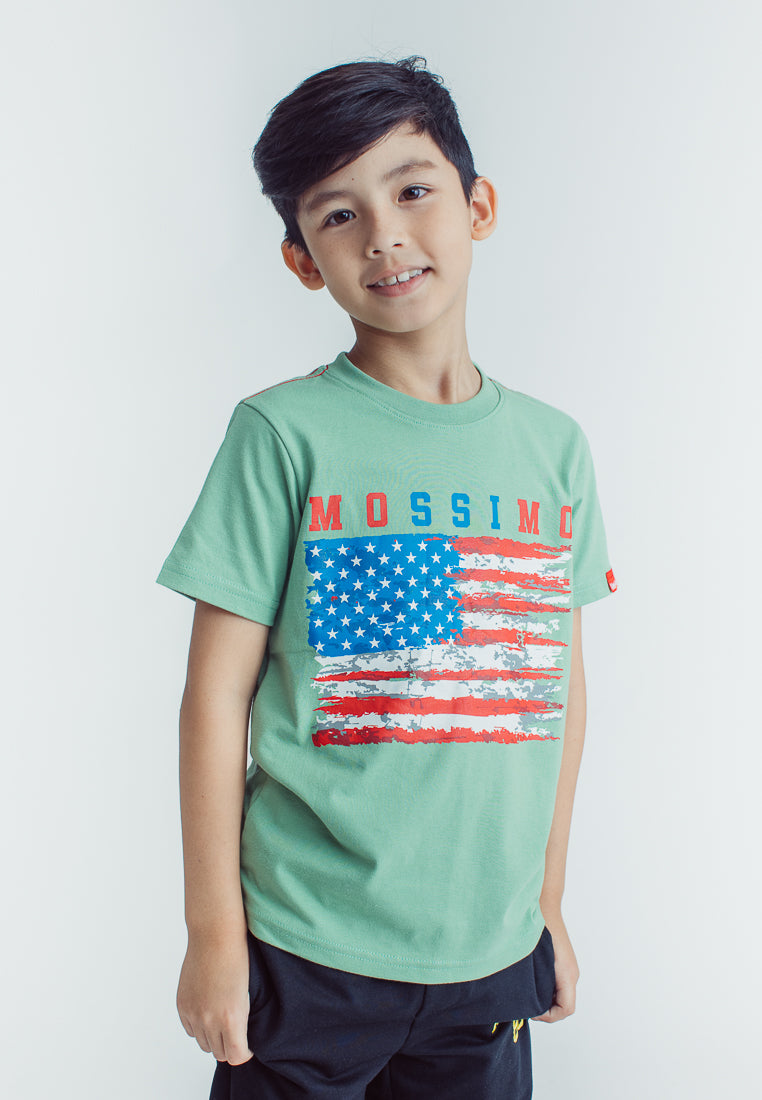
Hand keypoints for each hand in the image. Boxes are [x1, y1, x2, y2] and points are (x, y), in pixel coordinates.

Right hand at [177, 927, 253, 1064]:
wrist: (215, 935)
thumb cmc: (237, 959)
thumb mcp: (246, 994)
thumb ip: (239, 1019)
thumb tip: (236, 1038)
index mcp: (231, 1018)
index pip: (236, 1056)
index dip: (243, 1053)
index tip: (247, 1044)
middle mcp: (210, 1020)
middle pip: (219, 1052)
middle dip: (228, 1045)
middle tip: (235, 1031)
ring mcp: (194, 1013)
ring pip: (203, 1043)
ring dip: (212, 1037)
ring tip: (221, 1020)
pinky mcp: (182, 1005)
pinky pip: (190, 1029)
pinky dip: (198, 1026)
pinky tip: (207, 1012)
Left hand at [531, 908, 579, 1022]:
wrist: (544, 904)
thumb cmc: (539, 928)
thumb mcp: (536, 959)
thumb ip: (535, 981)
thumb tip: (527, 1002)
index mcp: (568, 974)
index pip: (566, 1009)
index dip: (548, 1016)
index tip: (530, 1011)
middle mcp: (571, 973)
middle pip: (563, 1005)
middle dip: (545, 1010)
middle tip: (525, 1004)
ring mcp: (568, 967)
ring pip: (560, 994)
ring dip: (545, 999)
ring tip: (525, 994)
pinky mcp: (562, 962)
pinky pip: (557, 983)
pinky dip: (545, 989)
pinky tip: (529, 982)